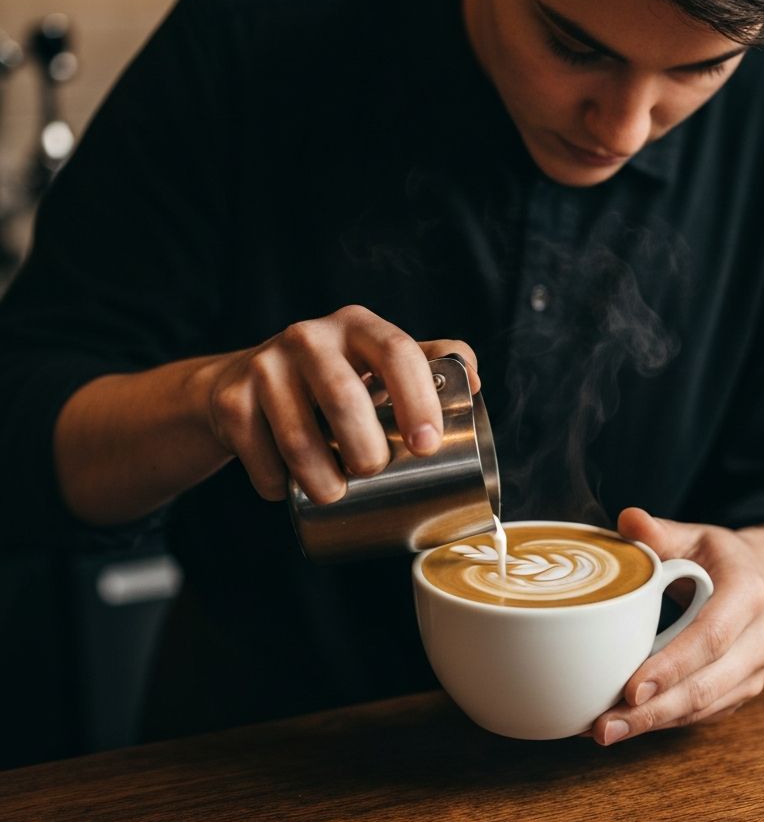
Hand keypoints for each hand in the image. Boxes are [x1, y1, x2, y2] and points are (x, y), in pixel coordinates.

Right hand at [197, 304, 478, 503]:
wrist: (243, 382)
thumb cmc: (333, 378)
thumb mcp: (377, 362)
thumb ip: (429, 364)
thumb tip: (474, 384)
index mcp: (358, 326)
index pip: (397, 352)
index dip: (417, 398)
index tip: (427, 445)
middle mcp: (310, 337)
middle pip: (344, 397)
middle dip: (366, 449)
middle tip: (374, 472)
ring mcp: (265, 366)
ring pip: (299, 437)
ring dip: (321, 480)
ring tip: (334, 495)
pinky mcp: (231, 400)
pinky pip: (259, 455)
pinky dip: (276, 483)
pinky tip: (287, 488)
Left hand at [588, 507, 763, 745]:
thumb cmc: (719, 558)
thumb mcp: (694, 535)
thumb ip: (660, 531)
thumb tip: (628, 520)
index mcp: (749, 594)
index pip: (711, 637)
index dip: (672, 666)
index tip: (631, 688)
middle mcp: (760, 640)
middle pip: (705, 686)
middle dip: (653, 711)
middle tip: (603, 726)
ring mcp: (754, 672)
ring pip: (703, 708)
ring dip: (653, 724)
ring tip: (603, 731)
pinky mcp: (740, 692)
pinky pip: (701, 715)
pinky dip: (662, 723)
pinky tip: (624, 725)